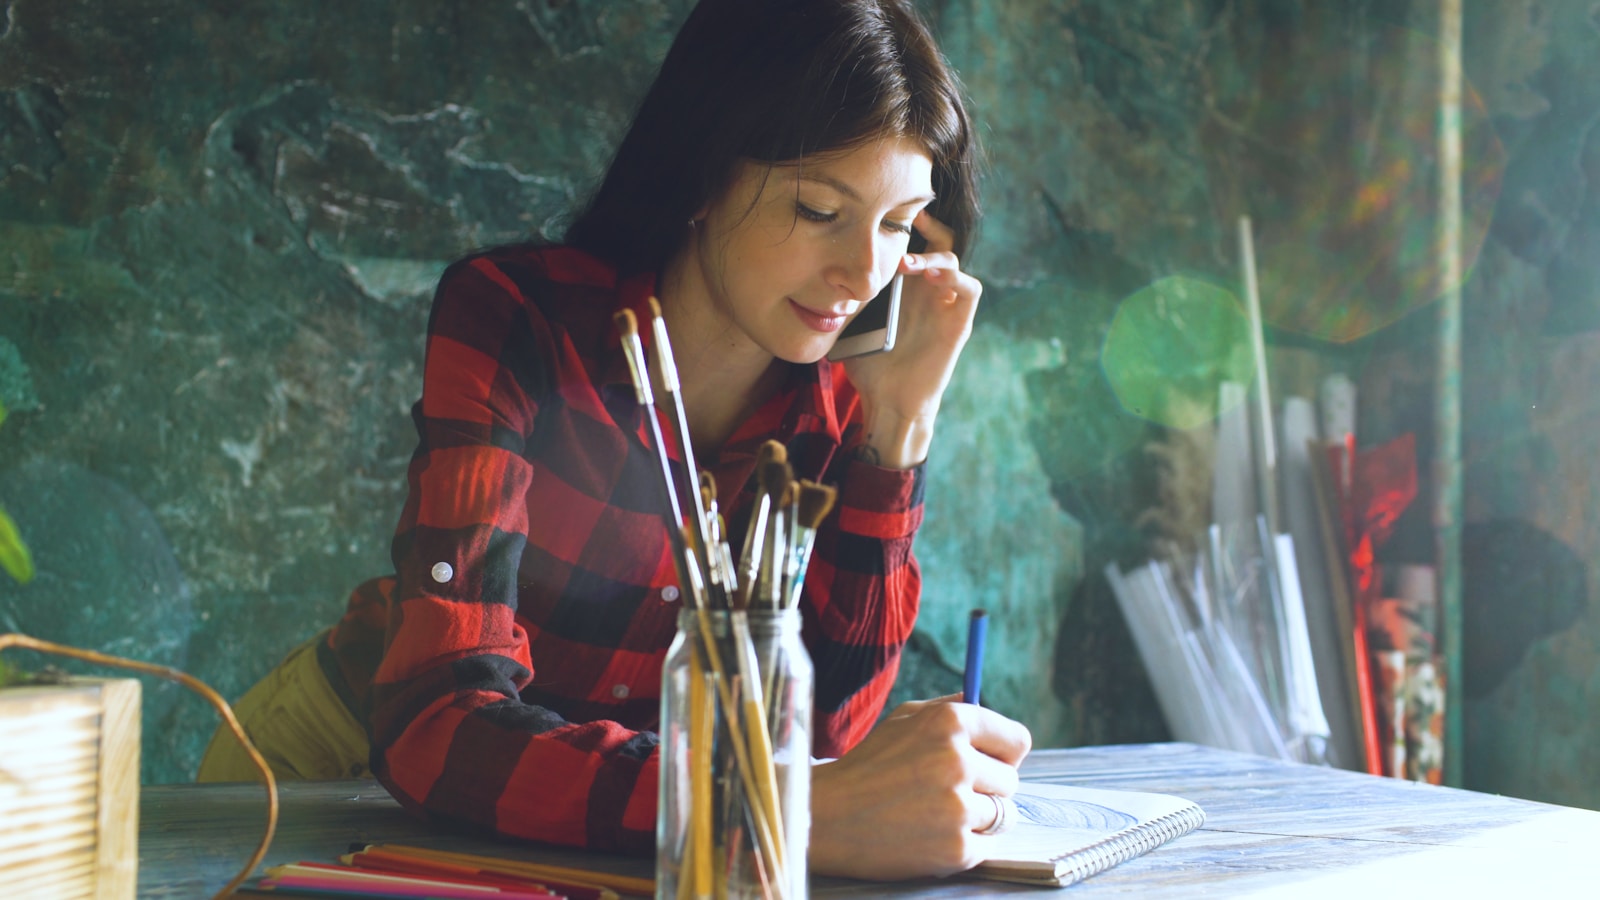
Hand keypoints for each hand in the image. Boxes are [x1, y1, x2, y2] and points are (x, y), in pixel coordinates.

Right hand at [809, 697, 1032, 879]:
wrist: (825, 817)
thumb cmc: (865, 766)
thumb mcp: (902, 720)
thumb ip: (947, 708)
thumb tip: (979, 700)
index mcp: (950, 722)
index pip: (1018, 740)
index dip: (1004, 754)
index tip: (989, 763)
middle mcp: (958, 760)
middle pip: (1011, 780)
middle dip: (987, 788)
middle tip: (948, 792)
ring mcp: (957, 807)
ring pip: (1003, 815)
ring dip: (978, 818)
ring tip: (938, 814)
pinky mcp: (955, 849)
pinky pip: (986, 846)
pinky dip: (964, 845)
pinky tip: (930, 835)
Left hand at [842, 210, 981, 467]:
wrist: (889, 402)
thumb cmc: (868, 365)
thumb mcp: (849, 322)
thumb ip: (843, 296)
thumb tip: (816, 272)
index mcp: (904, 286)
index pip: (911, 242)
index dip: (902, 224)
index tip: (881, 209)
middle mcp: (927, 289)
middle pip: (938, 241)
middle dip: (925, 226)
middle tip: (904, 218)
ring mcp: (945, 304)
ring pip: (953, 261)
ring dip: (933, 255)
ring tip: (906, 263)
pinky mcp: (959, 323)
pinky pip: (970, 290)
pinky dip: (956, 278)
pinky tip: (932, 277)